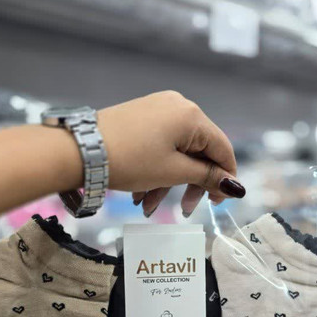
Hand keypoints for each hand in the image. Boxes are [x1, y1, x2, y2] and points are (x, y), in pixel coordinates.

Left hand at [98, 91, 244, 216]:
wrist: (81, 150)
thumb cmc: (130, 160)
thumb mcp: (173, 172)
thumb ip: (207, 176)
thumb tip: (235, 185)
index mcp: (192, 116)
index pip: (222, 149)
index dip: (225, 178)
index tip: (218, 202)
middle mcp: (179, 106)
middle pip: (199, 151)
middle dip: (191, 184)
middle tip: (187, 210)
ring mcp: (159, 109)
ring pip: (176, 152)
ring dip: (168, 183)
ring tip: (148, 207)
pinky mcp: (142, 117)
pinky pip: (160, 146)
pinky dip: (156, 170)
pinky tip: (139, 193)